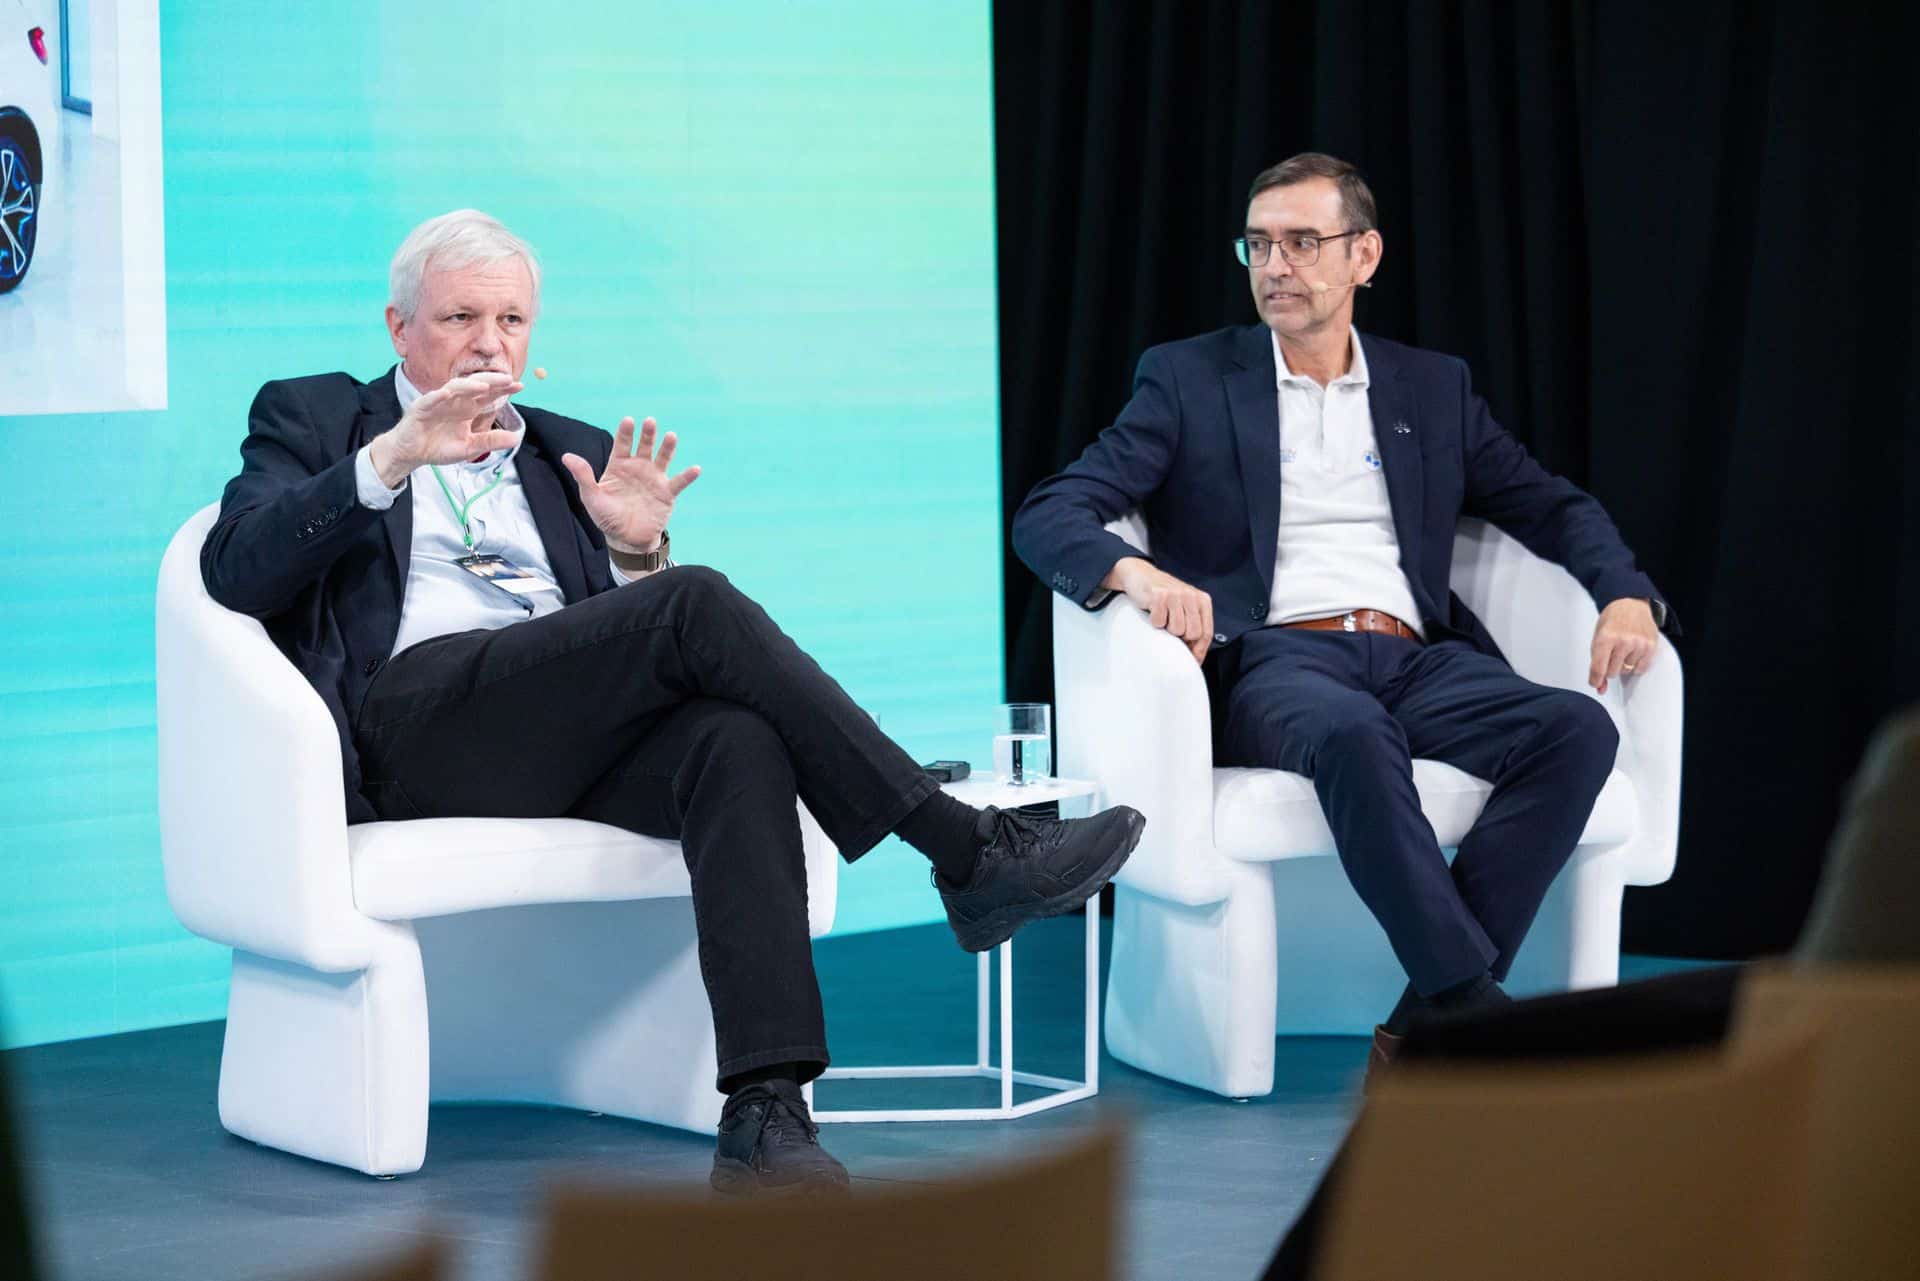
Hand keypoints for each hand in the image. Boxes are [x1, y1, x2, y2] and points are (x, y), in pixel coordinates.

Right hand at [369, 372, 523, 485]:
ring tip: (485, 385)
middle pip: (475, 386)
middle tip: (508, 379)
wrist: (413, 453)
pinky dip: (438, 396)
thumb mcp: (470, 447)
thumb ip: (491, 441)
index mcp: (467, 408)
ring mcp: (438, 402)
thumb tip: (516, 438)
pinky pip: (430, 400)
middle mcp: (455, 401)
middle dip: (491, 381)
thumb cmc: (439, 446)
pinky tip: (447, 394)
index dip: (502, 388)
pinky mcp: (421, 409)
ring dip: (469, 385)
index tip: (520, 385)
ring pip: (454, 388)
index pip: (488, 394)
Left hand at [560, 416, 700, 551]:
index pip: (623, 444)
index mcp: (619, 466)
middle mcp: (638, 468)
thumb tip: (567, 456)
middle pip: (644, 446)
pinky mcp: (667, 493)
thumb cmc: (607, 517)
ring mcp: (654, 479)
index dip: (626, 432)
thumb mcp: (591, 497)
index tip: (628, 420)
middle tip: (650, 422)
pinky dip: (687, 476)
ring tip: (671, 436)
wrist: (627, 539)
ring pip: (663, 458)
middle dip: (647, 434)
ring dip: (668, 448)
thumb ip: (583, 476)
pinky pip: (678, 483)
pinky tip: (695, 469)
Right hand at [1107, 556, 1214, 662]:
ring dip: (1166, 629)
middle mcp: (1192, 596)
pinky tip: (1153, 611)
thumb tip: (1194, 656)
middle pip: (1193, 634)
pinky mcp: (1159, 596)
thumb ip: (1193, 624)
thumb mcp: (1184, 606)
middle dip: (1181, 638)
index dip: (1199, 651)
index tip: (1192, 662)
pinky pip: (1159, 622)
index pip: (1206, 632)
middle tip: (1170, 630)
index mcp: (1202, 600)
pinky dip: (1153, 621)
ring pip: (1176, 630)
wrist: (1141, 574)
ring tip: (1162, 617)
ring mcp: (1176, 595)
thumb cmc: (1164, 596)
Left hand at [1590, 598, 1659, 694]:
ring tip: (1622, 649)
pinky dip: (1635, 665)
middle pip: (1612, 672)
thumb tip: (1600, 687)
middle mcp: (1623, 641)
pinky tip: (1632, 653)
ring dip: (1623, 665)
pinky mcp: (1651, 647)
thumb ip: (1596, 662)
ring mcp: (1639, 644)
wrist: (1631, 604)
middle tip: (1610, 654)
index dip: (1595, 679)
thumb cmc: (1612, 620)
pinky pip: (1640, 669)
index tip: (1594, 683)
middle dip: (1609, 667)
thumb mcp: (1598, 638)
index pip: (1598, 668)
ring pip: (1626, 671)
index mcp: (1605, 638)